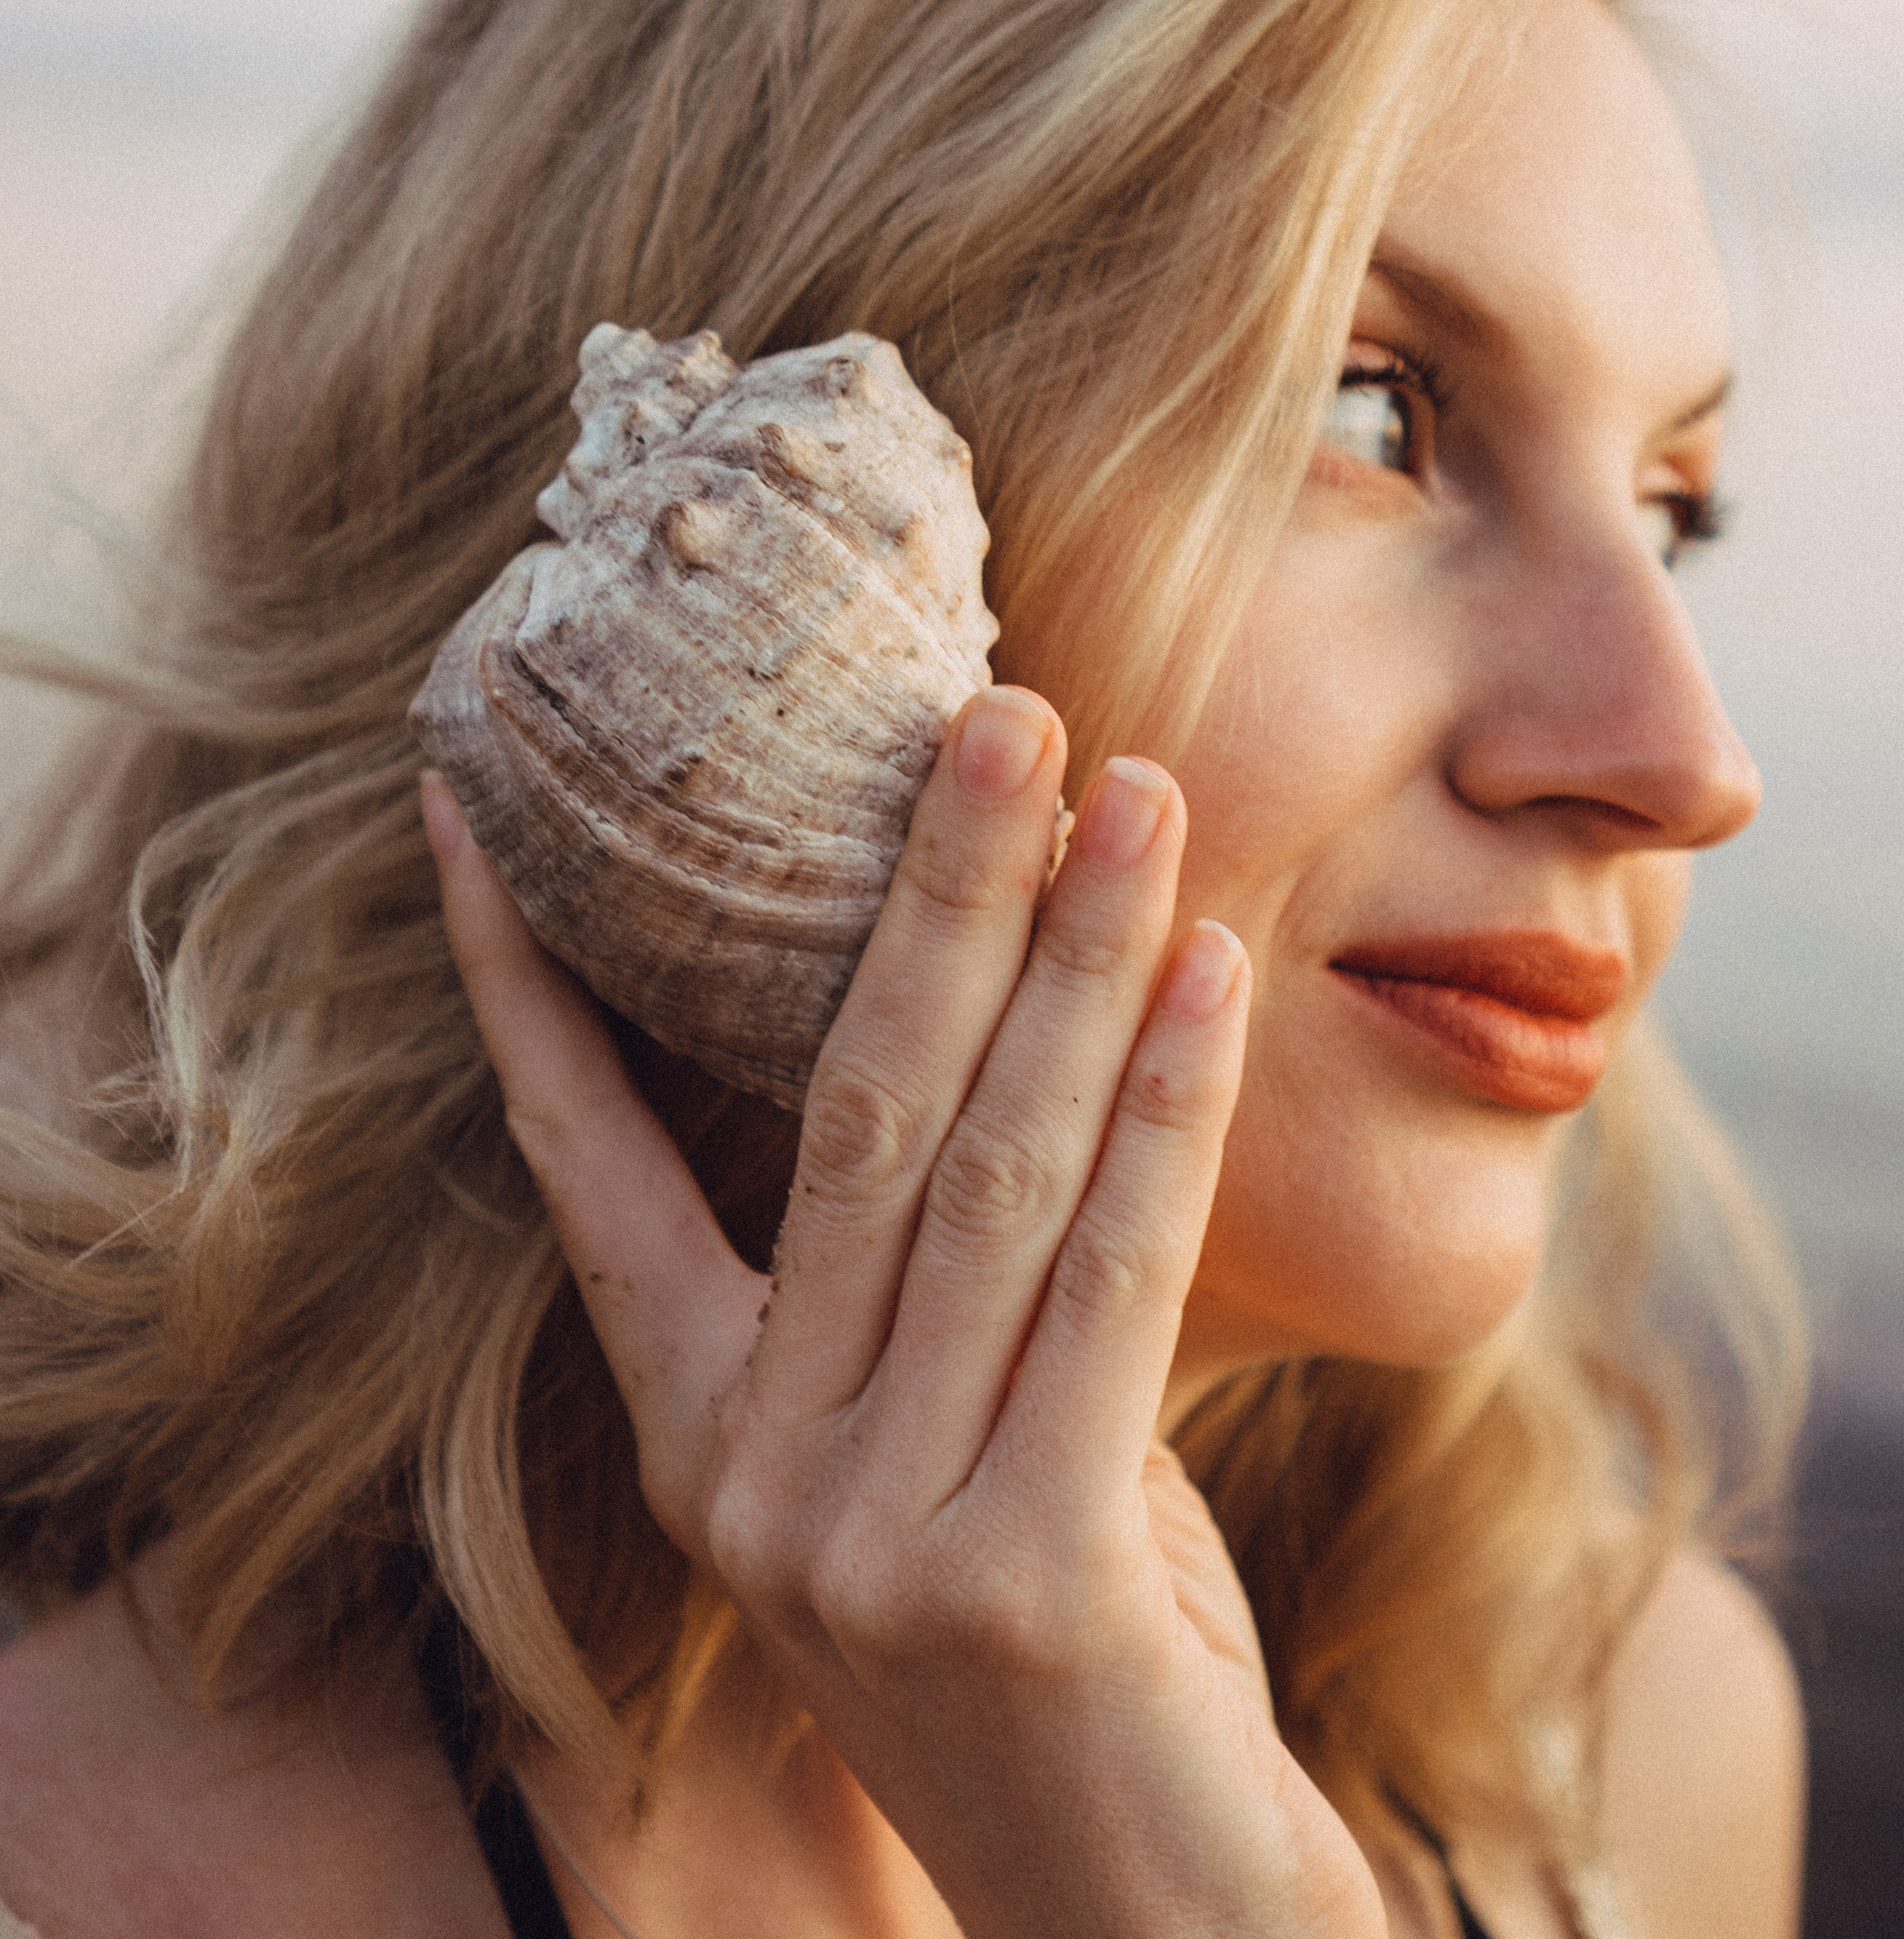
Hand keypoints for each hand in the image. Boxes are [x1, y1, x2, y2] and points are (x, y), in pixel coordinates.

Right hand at [424, 692, 1383, 1938]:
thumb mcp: (955, 1448)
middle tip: (995, 708)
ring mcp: (869, 1535)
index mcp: (700, 1436)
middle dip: (924, 893)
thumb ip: (946, 1277)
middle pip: (843, 1114)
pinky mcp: (1020, 1576)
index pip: (584, 1168)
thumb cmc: (1063, 1645)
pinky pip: (1109, 1278)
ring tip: (1139, 791)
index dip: (526, 989)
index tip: (483, 817)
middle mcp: (752, 1479)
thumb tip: (1017, 1004)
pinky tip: (1213, 972)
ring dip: (1071, 958)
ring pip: (984, 1171)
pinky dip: (1165, 1107)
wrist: (1151, 1915)